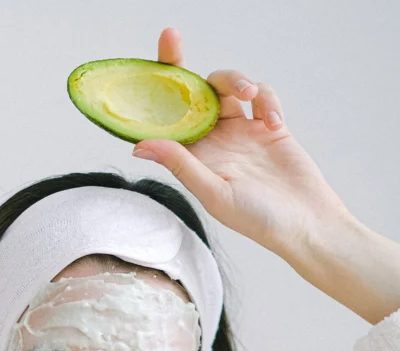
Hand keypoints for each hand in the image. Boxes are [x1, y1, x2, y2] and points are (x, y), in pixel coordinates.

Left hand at [132, 27, 352, 255]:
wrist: (305, 223)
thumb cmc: (258, 220)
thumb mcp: (215, 193)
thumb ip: (182, 165)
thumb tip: (141, 144)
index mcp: (193, 158)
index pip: (165, 119)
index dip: (151, 92)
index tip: (134, 71)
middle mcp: (213, 142)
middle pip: (191, 94)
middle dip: (182, 65)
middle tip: (171, 37)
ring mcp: (241, 132)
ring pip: (227, 86)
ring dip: (235, 80)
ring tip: (251, 95)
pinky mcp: (268, 126)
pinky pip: (262, 96)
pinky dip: (267, 99)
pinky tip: (273, 120)